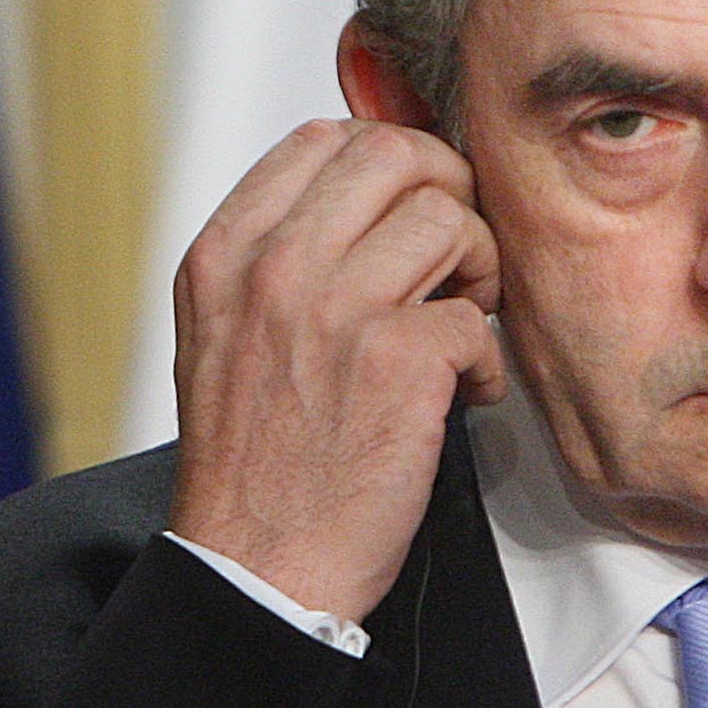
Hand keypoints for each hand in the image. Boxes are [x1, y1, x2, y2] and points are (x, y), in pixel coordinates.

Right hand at [167, 119, 505, 622]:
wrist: (254, 568)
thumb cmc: (251, 465)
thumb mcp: (222, 335)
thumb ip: (273, 258)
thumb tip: (365, 196)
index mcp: (223, 255)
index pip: (321, 139)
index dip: (387, 163)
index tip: (407, 209)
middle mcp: (272, 270)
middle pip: (396, 155)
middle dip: (446, 197)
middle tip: (453, 258)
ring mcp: (334, 311)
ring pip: (449, 222)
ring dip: (475, 273)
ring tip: (459, 329)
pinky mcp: (396, 364)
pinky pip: (476, 318)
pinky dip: (485, 363)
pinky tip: (461, 397)